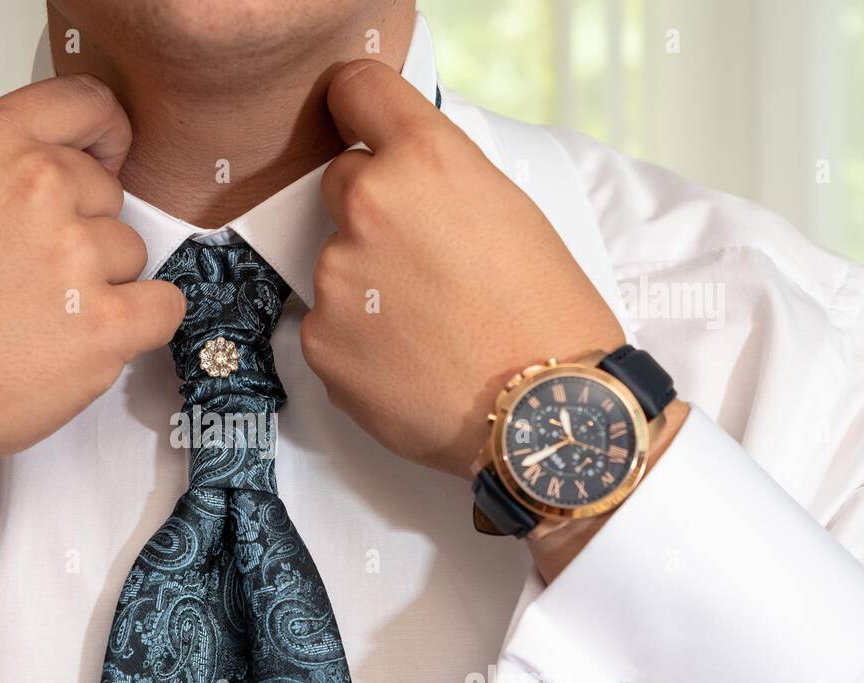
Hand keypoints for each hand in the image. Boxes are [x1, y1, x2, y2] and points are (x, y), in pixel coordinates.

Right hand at [0, 75, 184, 509]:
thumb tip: (62, 168)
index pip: (87, 104)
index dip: (104, 138)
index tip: (104, 161)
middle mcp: (37, 186)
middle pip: (110, 194)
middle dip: (82, 232)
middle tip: (27, 278)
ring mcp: (75, 255)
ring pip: (131, 253)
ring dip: (101, 284)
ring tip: (37, 318)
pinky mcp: (105, 323)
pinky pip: (164, 307)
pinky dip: (138, 326)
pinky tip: (87, 339)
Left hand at [302, 59, 625, 477]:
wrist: (544, 411)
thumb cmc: (544, 312)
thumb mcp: (505, 209)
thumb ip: (434, 179)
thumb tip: (391, 178)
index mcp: (423, 159)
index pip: (356, 90)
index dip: (359, 107)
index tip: (359, 120)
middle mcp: (369, 206)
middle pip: (340, 183)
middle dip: (371, 210)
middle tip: (425, 260)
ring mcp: (335, 277)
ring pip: (334, 261)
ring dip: (365, 283)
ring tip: (428, 323)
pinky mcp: (319, 340)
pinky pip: (328, 323)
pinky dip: (357, 339)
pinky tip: (408, 358)